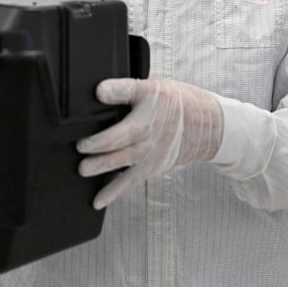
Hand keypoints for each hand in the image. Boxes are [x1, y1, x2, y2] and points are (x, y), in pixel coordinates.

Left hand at [76, 78, 222, 208]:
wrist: (207, 127)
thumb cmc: (177, 104)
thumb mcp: (154, 86)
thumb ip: (126, 89)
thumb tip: (98, 90)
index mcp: (151, 100)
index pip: (131, 91)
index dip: (114, 90)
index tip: (99, 91)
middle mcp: (151, 126)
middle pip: (123, 134)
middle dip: (100, 141)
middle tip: (81, 144)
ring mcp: (150, 150)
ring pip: (124, 159)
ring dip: (103, 165)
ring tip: (84, 169)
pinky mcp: (150, 167)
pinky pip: (130, 180)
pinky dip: (113, 191)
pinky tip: (98, 200)